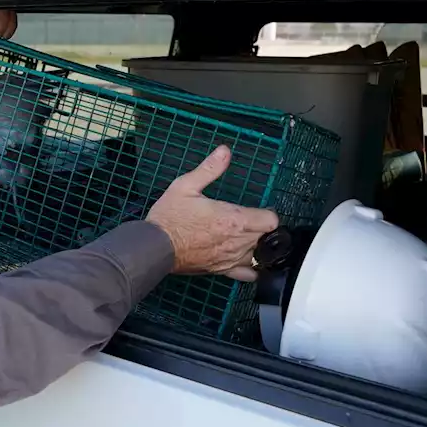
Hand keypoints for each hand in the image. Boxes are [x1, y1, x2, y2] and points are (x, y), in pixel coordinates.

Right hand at [145, 145, 279, 280]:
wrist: (155, 247)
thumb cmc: (169, 218)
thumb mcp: (185, 186)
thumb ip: (209, 169)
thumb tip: (224, 151)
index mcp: (233, 218)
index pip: (271, 220)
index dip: (267, 214)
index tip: (257, 210)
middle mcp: (236, 241)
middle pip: (267, 237)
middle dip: (261, 229)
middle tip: (247, 221)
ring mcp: (231, 258)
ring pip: (260, 255)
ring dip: (256, 246)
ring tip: (244, 238)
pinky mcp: (222, 271)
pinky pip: (248, 275)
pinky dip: (252, 268)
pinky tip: (245, 260)